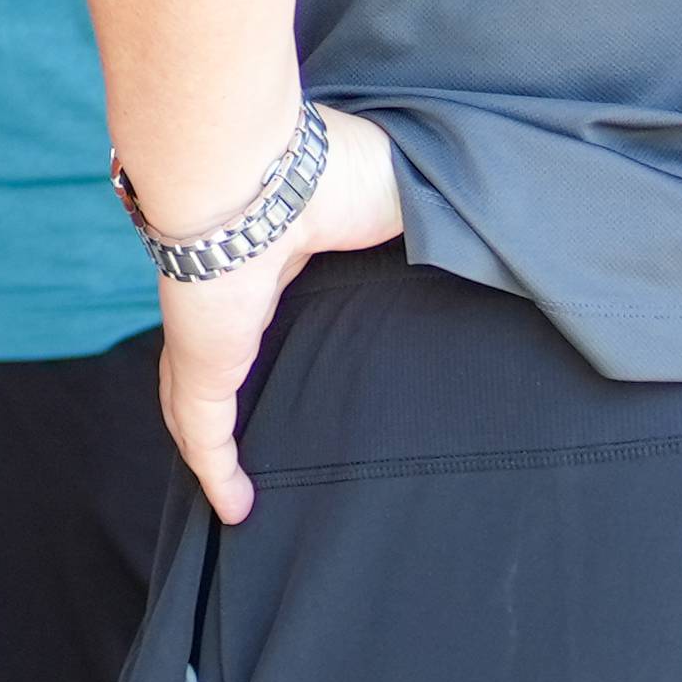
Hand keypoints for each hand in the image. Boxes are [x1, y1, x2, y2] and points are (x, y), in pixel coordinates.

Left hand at [147, 109, 404, 521]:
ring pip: (199, 403)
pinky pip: (204, 434)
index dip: (269, 328)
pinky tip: (237, 511)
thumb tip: (482, 238)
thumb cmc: (333, 170)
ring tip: (246, 489)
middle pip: (221, 357)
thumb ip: (426, 227)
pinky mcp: (199, 362)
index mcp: (273, 247)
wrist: (264, 172)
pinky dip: (217, 474)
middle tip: (264, 440)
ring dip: (217, 446)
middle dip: (232, 395)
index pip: (262, 300)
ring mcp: (207, 331)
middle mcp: (231, 292)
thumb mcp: (399, 199)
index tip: (298, 358)